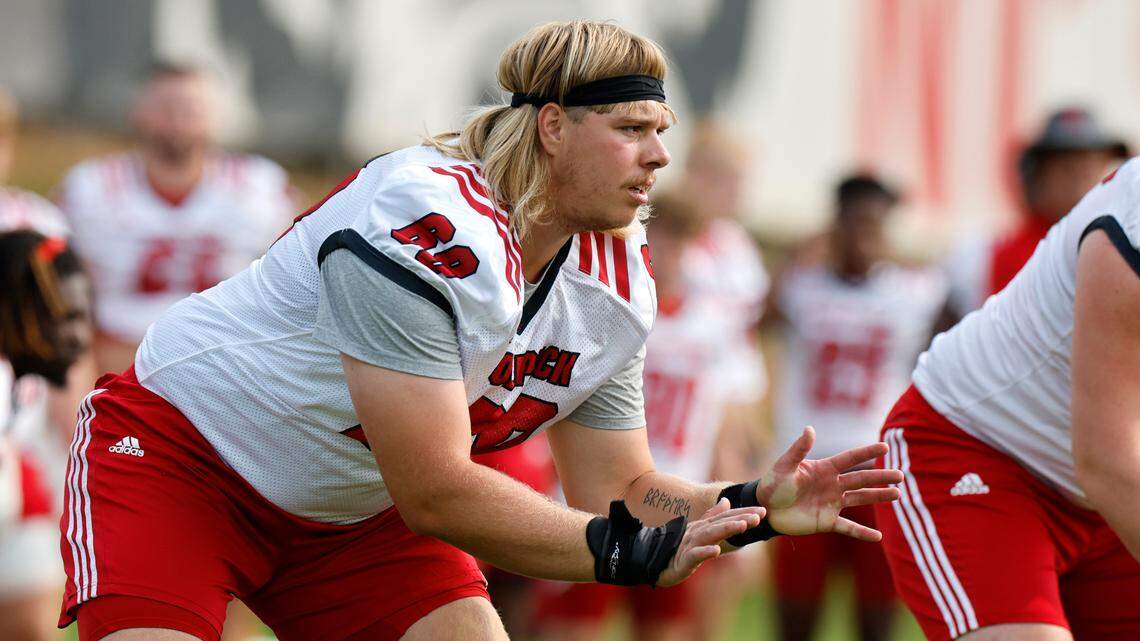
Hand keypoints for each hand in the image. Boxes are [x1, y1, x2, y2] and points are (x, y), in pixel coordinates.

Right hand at [656, 499, 764, 586]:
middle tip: (758, 516)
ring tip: (743, 526)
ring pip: (710, 534)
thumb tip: (727, 501)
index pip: (726, 517)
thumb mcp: (698, 531)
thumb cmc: (678, 548)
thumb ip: (712, 516)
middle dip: (741, 518)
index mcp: (703, 526)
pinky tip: (716, 550)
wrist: (654, 562)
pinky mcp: (683, 560)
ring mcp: (689, 545)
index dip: (744, 513)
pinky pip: (694, 555)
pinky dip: (705, 552)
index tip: (763, 511)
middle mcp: (697, 532)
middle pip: (721, 523)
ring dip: (727, 529)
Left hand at [757, 426, 901, 540]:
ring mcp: (832, 504)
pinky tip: (878, 537)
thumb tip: (810, 428)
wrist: (764, 509)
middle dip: (880, 477)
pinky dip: (863, 533)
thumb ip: (798, 450)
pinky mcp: (827, 521)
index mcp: (824, 469)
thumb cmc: (773, 484)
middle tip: (901, 476)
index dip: (867, 453)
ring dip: (878, 497)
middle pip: (861, 479)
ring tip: (897, 494)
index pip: (849, 459)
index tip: (885, 447)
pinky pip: (848, 528)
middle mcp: (832, 485)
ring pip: (860, 499)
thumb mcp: (784, 466)